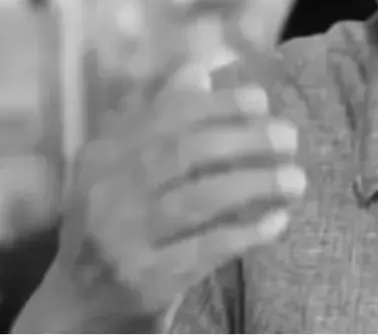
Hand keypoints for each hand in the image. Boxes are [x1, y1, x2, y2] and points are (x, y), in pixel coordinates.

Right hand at [51, 61, 306, 318]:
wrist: (81, 308)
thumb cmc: (123, 223)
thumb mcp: (127, 169)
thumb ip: (162, 118)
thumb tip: (202, 69)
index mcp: (105, 153)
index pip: (167, 115)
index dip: (220, 103)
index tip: (261, 99)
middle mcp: (107, 191)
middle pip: (186, 152)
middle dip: (246, 139)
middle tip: (290, 137)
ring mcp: (123, 238)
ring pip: (199, 200)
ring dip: (257, 184)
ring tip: (296, 179)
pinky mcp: (145, 280)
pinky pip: (206, 249)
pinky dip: (247, 232)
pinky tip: (278, 220)